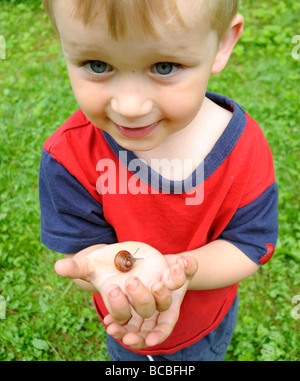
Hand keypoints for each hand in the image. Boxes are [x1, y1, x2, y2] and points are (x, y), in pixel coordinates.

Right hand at [54, 242, 191, 322]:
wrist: (123, 257)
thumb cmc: (104, 265)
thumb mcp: (92, 264)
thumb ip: (77, 268)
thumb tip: (58, 266)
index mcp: (121, 304)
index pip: (121, 315)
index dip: (117, 306)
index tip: (113, 288)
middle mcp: (140, 302)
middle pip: (145, 309)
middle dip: (140, 298)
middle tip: (132, 281)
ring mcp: (156, 291)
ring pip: (164, 301)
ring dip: (164, 292)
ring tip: (160, 281)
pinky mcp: (168, 277)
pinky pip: (178, 280)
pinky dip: (183, 271)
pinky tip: (182, 261)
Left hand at [103, 255, 197, 348]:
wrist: (160, 265)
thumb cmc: (174, 268)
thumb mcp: (183, 266)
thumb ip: (187, 265)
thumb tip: (186, 263)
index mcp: (169, 309)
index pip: (165, 326)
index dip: (159, 335)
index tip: (151, 341)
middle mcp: (155, 316)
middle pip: (146, 332)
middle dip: (138, 337)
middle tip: (128, 337)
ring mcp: (141, 314)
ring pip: (132, 329)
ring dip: (122, 332)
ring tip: (112, 329)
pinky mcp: (129, 308)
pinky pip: (122, 318)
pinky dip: (114, 321)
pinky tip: (107, 320)